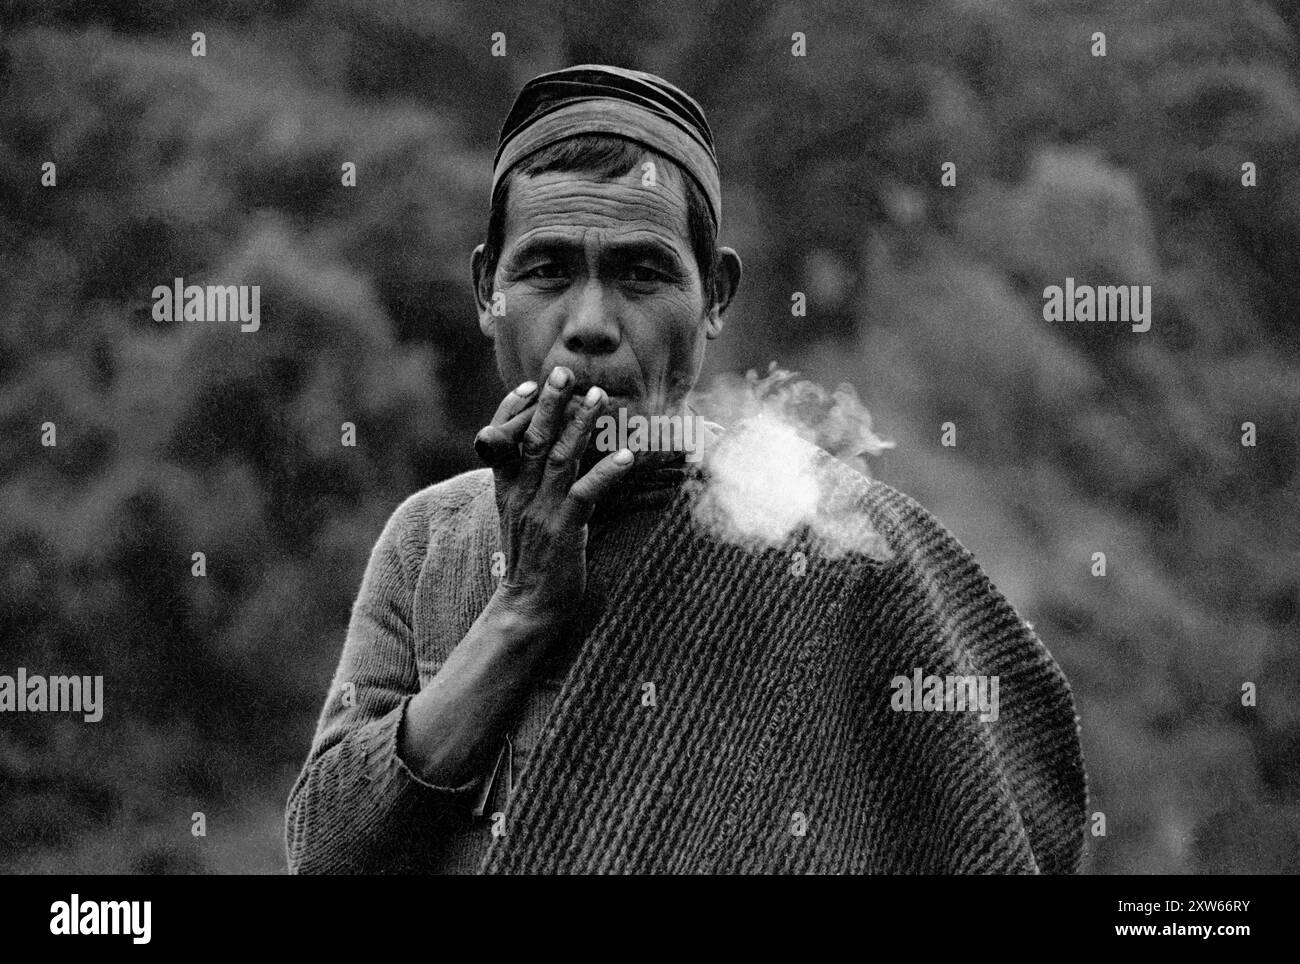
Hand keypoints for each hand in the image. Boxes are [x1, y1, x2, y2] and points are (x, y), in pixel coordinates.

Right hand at [474, 366, 633, 625]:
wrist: (526, 607)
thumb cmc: (530, 561)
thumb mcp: (518, 518)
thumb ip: (527, 486)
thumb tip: (550, 457)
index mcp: (505, 490)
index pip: (502, 439)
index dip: (514, 410)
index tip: (530, 385)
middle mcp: (519, 495)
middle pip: (532, 438)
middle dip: (550, 403)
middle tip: (563, 372)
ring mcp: (541, 511)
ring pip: (559, 458)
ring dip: (581, 425)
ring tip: (598, 397)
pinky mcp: (563, 530)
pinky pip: (585, 493)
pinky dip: (606, 471)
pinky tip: (626, 456)